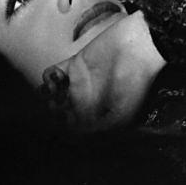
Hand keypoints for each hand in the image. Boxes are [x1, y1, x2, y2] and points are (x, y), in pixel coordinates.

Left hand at [40, 11, 165, 132]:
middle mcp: (87, 101)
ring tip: (52, 93)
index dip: (65, 128)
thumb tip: (77, 137)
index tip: (63, 123)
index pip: (74, 128)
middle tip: (54, 107)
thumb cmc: (135, 82)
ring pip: (53, 95)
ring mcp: (79, 83)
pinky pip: (53, 74)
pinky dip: (49, 77)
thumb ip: (98, 129)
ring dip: (47, 96)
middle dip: (52, 112)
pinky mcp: (74, 65)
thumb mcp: (122, 114)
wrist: (138, 47)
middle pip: (60, 113)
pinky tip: (56, 78)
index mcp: (98, 115)